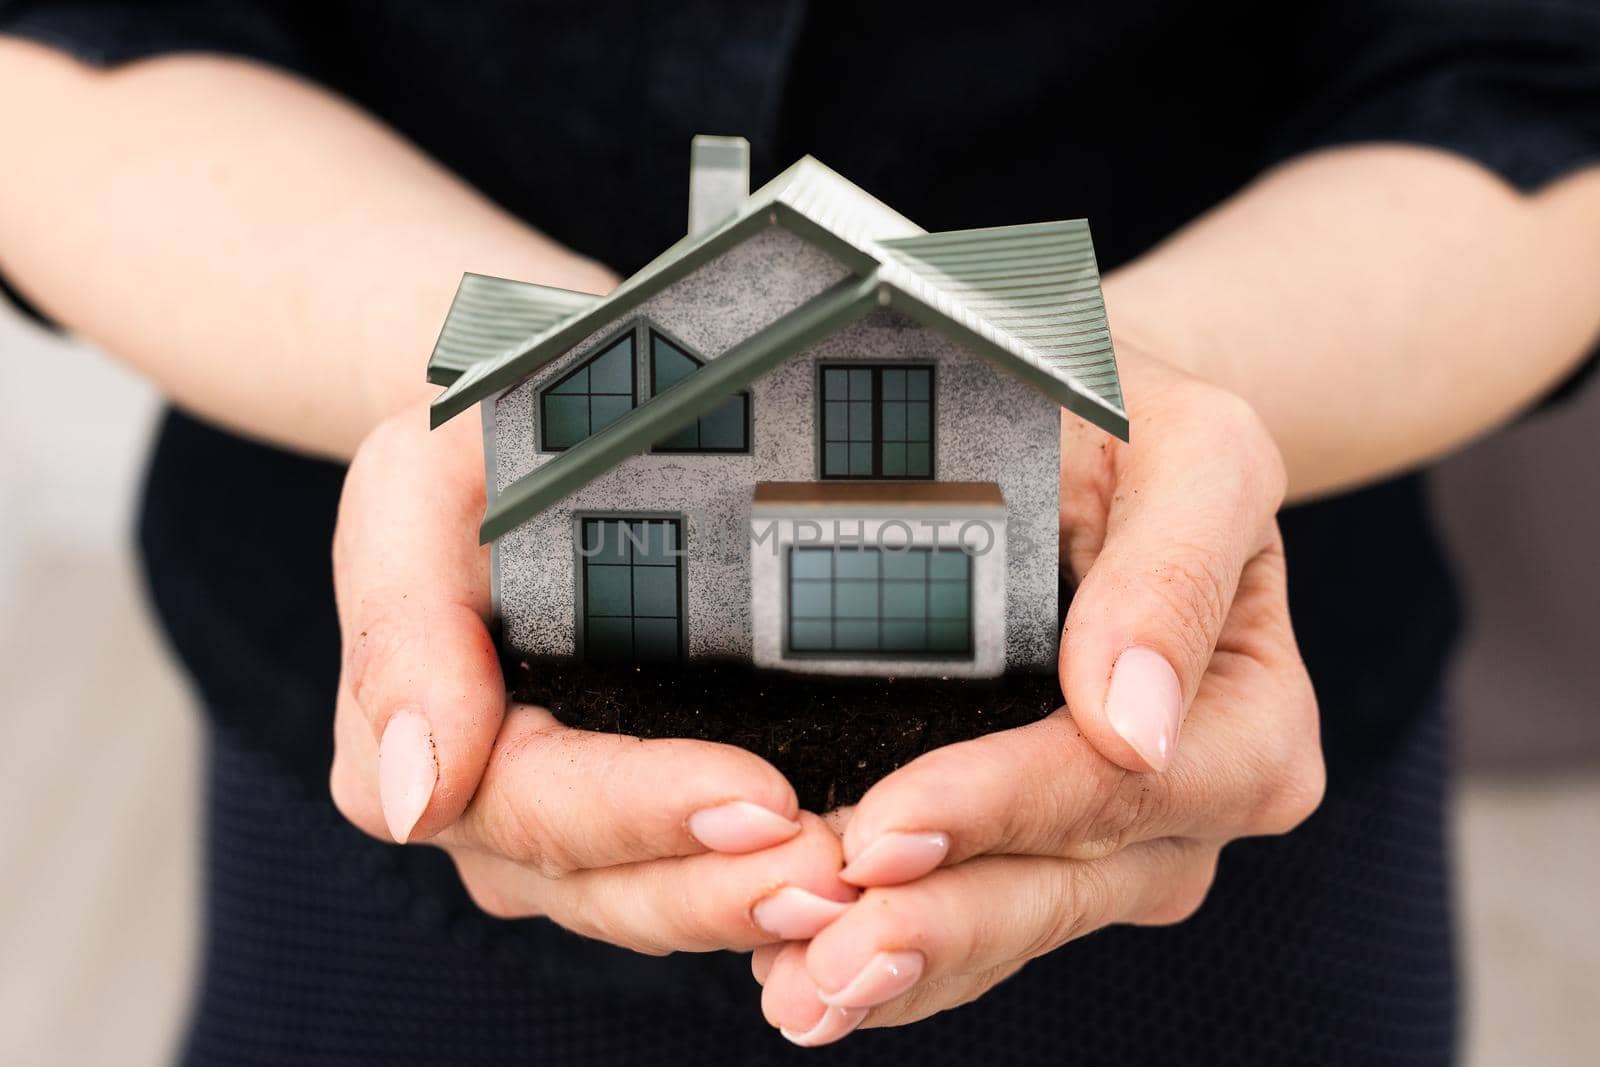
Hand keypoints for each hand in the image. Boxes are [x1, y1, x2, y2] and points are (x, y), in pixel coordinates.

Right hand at [329, 403, 854, 953]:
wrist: (519, 439)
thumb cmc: (468, 453)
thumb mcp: (412, 492)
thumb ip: (405, 630)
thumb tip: (419, 796)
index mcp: (414, 746)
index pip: (540, 807)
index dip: (649, 814)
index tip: (760, 802)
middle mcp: (483, 814)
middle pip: (605, 885)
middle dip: (720, 887)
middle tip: (833, 874)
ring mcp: (558, 833)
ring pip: (654, 905)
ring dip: (751, 904)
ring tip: (851, 888)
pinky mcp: (630, 826)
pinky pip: (691, 879)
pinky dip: (759, 883)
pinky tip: (841, 879)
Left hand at [754, 353, 1323, 1043]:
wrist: (1104, 439)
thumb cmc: (1146, 430)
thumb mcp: (1193, 451)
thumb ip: (1175, 572)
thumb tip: (1137, 715)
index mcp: (1247, 718)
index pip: (1118, 784)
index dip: (1001, 810)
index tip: (889, 829)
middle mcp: (1188, 801)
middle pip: (1062, 883)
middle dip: (940, 923)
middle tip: (823, 954)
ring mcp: (1112, 838)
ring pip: (1010, 922)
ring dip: (905, 965)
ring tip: (797, 987)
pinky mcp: (1034, 843)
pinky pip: (975, 917)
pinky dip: (897, 954)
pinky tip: (806, 971)